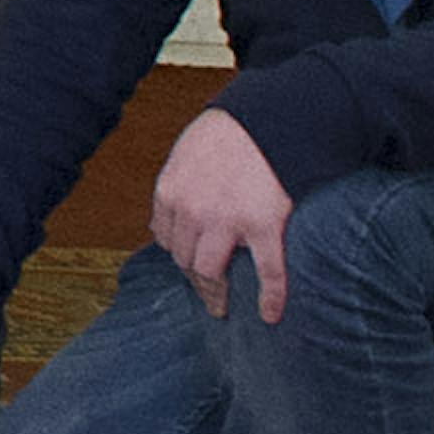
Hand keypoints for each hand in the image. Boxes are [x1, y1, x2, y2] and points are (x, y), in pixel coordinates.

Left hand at [151, 107, 297, 321]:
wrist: (265, 119)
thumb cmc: (225, 134)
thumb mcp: (184, 156)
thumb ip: (176, 188)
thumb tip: (164, 223)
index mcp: (169, 193)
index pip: (165, 237)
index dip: (177, 252)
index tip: (188, 263)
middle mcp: (192, 212)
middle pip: (184, 258)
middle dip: (193, 278)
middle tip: (206, 293)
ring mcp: (227, 221)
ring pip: (211, 270)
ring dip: (215, 292)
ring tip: (222, 306)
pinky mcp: (264, 226)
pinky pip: (267, 271)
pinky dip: (270, 296)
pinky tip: (269, 314)